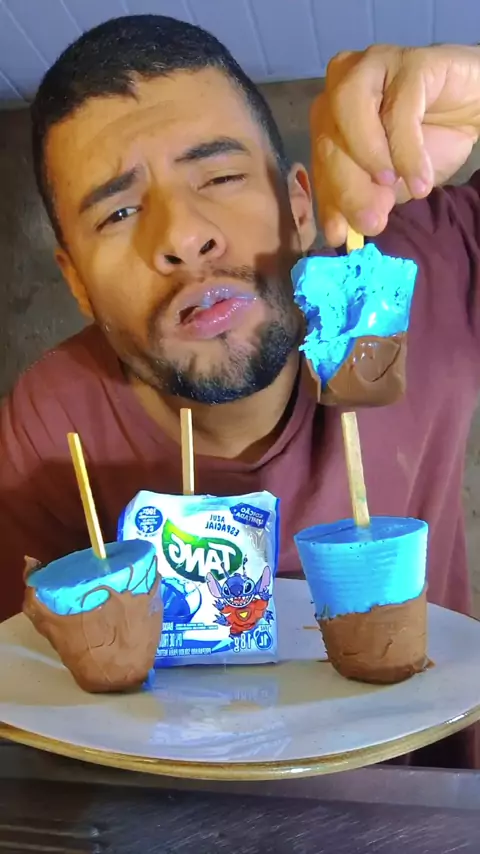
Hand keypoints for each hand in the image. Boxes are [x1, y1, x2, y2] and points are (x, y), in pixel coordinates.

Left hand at [311, 44, 479, 245]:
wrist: (475, 110)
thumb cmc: (427, 144)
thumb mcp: (391, 184)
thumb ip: (365, 198)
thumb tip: (344, 231)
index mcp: (330, 116)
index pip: (319, 161)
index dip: (329, 200)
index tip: (340, 235)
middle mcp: (342, 86)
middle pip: (329, 139)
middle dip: (348, 187)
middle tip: (371, 222)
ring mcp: (373, 67)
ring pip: (350, 111)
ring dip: (368, 157)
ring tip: (392, 186)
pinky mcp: (410, 62)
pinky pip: (400, 109)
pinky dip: (407, 151)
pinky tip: (419, 180)